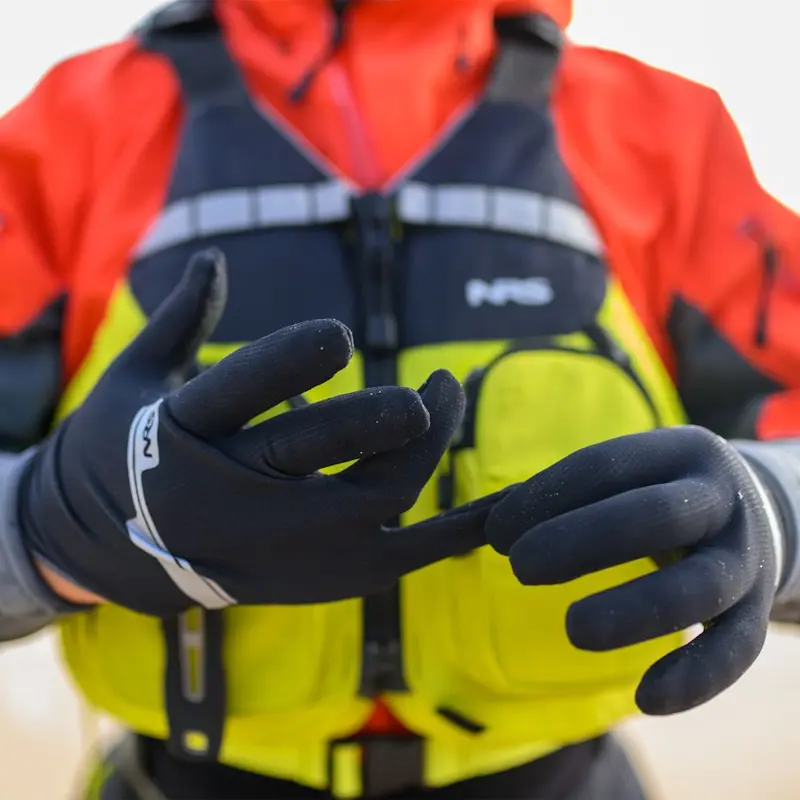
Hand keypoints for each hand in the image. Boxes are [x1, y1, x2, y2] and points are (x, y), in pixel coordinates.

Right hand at [19, 250, 487, 615]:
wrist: (118, 550)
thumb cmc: (128, 448)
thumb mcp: (136, 377)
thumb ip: (182, 319)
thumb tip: (213, 256)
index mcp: (181, 434)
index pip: (240, 392)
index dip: (293, 362)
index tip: (342, 335)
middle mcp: (234, 496)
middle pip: (319, 452)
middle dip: (381, 418)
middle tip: (433, 382)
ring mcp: (284, 545)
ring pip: (374, 497)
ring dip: (425, 448)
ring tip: (445, 395)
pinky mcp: (321, 577)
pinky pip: (405, 555)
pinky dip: (458, 531)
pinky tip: (501, 509)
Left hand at [485, 426, 777, 714]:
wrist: (757, 513)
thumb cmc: (656, 494)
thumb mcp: (620, 479)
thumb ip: (550, 501)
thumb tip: (463, 533)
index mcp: (674, 452)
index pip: (606, 465)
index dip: (548, 497)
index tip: (497, 534)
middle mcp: (717, 498)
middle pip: (656, 516)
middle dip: (584, 540)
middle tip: (521, 567)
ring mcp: (743, 555)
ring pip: (699, 587)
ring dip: (634, 610)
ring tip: (573, 629)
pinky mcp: (758, 607)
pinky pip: (736, 647)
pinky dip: (695, 677)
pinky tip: (645, 699)